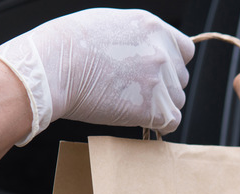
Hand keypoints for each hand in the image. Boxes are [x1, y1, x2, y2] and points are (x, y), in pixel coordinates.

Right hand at [0, 8, 194, 144]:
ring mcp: (159, 80)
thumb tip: (142, 51)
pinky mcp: (151, 107)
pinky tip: (140, 119)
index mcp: (153, 28)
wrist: (54, 67)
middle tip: (136, 91)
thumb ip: (136, 37)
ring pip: (176, 102)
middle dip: (163, 87)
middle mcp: (161, 52)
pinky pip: (171, 122)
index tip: (158, 73)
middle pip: (180, 79)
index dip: (172, 65)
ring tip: (131, 104)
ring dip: (160, 106)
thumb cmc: (68, 45)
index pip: (185, 51)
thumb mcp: (111, 23)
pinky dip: (159, 124)